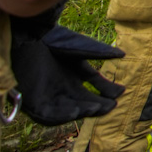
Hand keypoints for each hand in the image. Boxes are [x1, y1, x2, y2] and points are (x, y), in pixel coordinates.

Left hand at [9, 14, 124, 125]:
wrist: (28, 37)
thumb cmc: (52, 40)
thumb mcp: (79, 48)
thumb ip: (99, 53)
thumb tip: (122, 55)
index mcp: (73, 74)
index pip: (93, 87)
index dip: (106, 91)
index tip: (120, 93)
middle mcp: (62, 87)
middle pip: (83, 101)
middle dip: (98, 105)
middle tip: (112, 106)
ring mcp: (48, 95)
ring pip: (68, 109)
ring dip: (83, 111)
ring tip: (97, 108)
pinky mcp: (33, 100)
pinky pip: (48, 113)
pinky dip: (62, 114)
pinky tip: (75, 110)